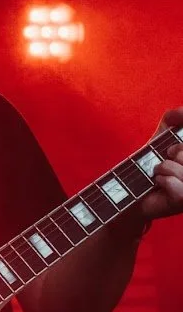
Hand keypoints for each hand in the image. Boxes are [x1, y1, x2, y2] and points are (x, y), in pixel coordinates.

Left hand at [139, 107, 182, 221]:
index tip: (170, 148)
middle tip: (168, 159)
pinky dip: (160, 180)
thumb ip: (174, 118)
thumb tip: (182, 110)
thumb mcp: (163, 136)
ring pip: (179, 166)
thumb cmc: (153, 163)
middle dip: (174, 151)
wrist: (134, 192)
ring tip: (161, 173)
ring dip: (163, 167)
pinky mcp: (182, 201)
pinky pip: (171, 181)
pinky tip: (160, 185)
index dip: (179, 138)